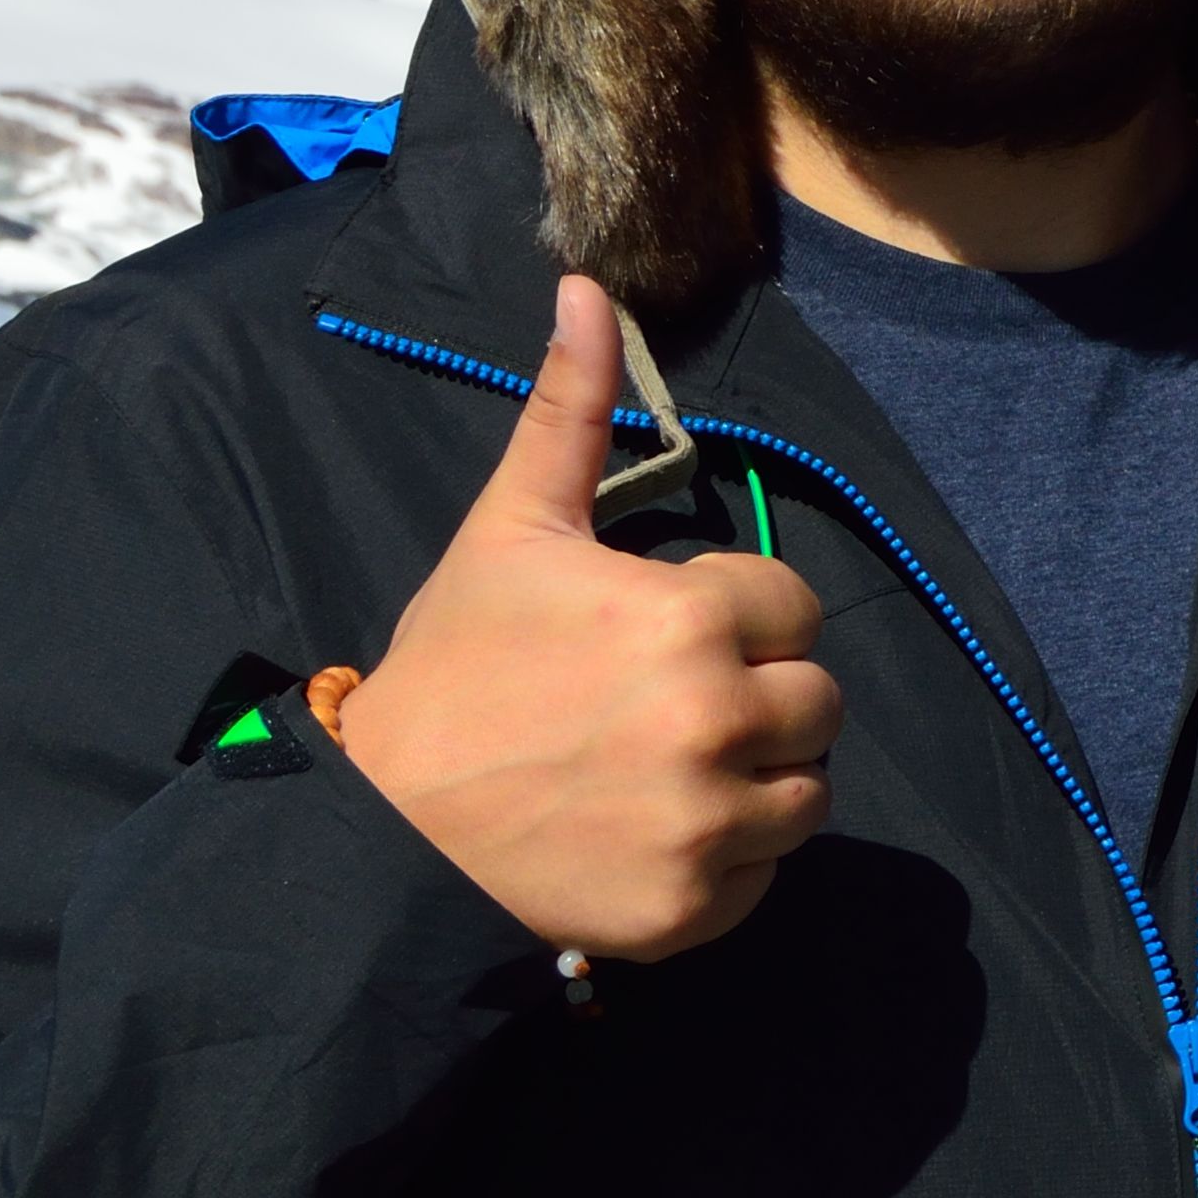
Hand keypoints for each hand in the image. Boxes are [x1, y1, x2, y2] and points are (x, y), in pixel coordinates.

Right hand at [329, 276, 842, 959]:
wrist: (378, 830)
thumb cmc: (454, 670)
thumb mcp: (512, 530)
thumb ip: (568, 411)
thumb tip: (588, 286)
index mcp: (693, 620)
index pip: (794, 609)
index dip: (736, 618)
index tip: (663, 636)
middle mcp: (717, 722)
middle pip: (818, 703)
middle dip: (758, 699)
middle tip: (663, 710)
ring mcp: (710, 825)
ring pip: (807, 793)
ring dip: (755, 782)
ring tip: (661, 773)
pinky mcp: (695, 910)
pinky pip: (766, 876)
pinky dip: (723, 863)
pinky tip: (646, 838)